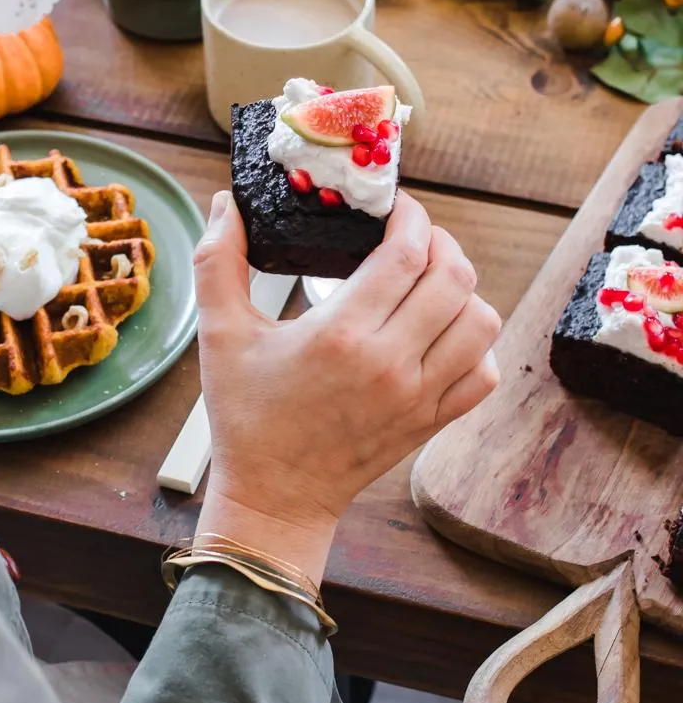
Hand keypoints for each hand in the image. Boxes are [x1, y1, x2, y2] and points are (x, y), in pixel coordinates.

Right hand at [194, 191, 500, 581]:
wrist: (274, 498)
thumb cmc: (246, 418)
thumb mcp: (220, 335)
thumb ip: (218, 262)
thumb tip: (226, 204)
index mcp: (341, 335)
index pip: (407, 253)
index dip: (411, 216)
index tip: (395, 207)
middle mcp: (390, 364)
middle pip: (455, 278)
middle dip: (440, 243)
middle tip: (413, 239)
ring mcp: (418, 397)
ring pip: (480, 322)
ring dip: (462, 291)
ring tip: (430, 282)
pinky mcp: (430, 422)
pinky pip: (484, 373)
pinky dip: (475, 345)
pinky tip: (442, 333)